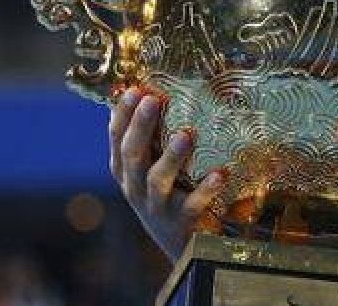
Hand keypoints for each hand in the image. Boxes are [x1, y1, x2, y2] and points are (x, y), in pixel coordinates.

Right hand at [108, 88, 224, 258]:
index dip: (123, 114)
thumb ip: (150, 138)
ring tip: (185, 134)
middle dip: (141, 127)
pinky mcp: (181, 223)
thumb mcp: (152, 167)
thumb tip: (147, 91)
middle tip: (153, 99)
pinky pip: (192, 205)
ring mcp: (157, 207)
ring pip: (157, 180)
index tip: (135, 89)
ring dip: (171, 156)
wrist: (183, 248)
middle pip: (133, 155)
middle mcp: (135, 188)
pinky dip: (205, 190)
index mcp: (126, 171)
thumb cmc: (168, 196)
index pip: (117, 139)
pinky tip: (220, 173)